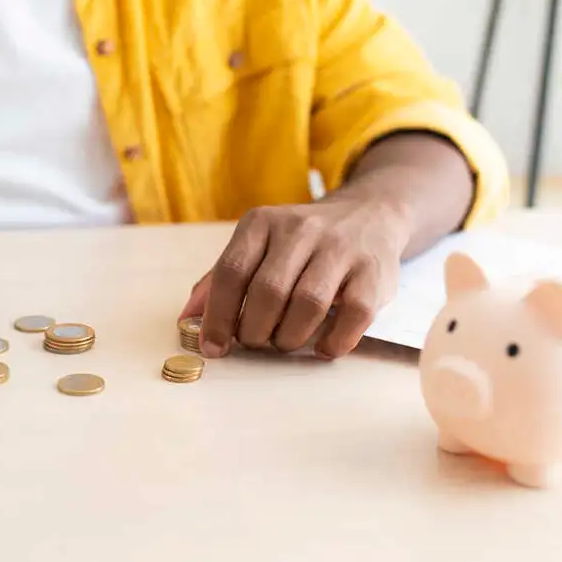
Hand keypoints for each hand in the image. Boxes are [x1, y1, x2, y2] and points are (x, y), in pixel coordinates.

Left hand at [180, 199, 410, 359]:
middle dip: (255, 330)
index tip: (214, 347)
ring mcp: (340, 248)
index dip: (217, 316)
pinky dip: (333, 341)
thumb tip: (186, 319)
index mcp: (262, 222)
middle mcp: (301, 229)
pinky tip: (322, 346)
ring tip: (285, 342)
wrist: (371, 214)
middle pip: (268, 291)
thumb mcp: (258, 246)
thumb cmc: (301, 243)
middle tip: (256, 341)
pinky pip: (353, 315)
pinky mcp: (374, 271)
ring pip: (308, 304)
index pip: (231, 271)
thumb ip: (220, 279)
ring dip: (290, 337)